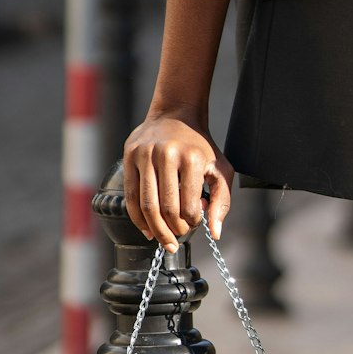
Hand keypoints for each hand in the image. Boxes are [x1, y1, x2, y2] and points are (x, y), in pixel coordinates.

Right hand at [123, 112, 233, 250]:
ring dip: (155, 229)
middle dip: (173, 230)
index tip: (194, 223)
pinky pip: (131, 196)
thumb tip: (214, 233)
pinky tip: (147, 228)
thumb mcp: (220, 168)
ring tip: (163, 239)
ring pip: (146, 205)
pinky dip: (138, 218)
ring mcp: (145, 154)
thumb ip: (222, 201)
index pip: (189, 206)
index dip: (192, 223)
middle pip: (166, 209)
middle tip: (177, 238)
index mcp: (191, 158)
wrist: (176, 114)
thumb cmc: (200, 146)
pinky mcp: (130, 156)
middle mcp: (166, 154)